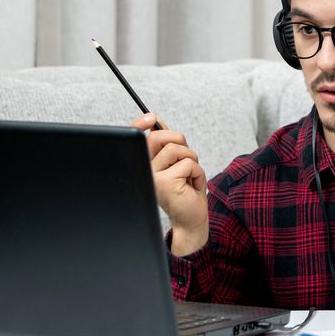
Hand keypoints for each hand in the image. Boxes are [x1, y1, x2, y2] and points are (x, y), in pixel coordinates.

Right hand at [132, 113, 209, 255]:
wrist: (191, 218)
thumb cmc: (185, 191)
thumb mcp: (176, 163)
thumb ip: (167, 144)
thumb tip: (158, 122)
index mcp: (145, 164)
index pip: (136, 140)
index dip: (139, 124)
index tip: (150, 117)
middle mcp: (144, 170)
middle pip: (160, 137)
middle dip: (180, 141)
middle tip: (186, 159)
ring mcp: (153, 177)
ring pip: (176, 149)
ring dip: (192, 160)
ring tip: (189, 176)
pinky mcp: (165, 183)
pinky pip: (188, 163)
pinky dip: (198, 173)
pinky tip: (192, 186)